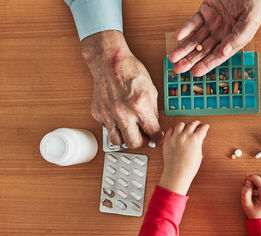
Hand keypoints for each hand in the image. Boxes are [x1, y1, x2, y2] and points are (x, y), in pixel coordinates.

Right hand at [81, 30, 162, 147]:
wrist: (109, 62)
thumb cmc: (131, 71)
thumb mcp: (151, 91)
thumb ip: (152, 112)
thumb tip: (154, 127)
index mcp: (140, 107)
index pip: (153, 133)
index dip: (158, 138)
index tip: (157, 138)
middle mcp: (124, 113)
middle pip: (134, 144)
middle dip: (142, 143)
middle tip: (144, 138)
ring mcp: (109, 115)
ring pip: (117, 141)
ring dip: (125, 138)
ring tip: (131, 131)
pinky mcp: (98, 113)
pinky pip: (107, 129)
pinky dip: (114, 127)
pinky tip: (119, 119)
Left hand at [159, 121, 209, 194]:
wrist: (177, 173)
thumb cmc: (188, 168)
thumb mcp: (198, 155)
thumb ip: (198, 145)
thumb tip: (197, 141)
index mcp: (195, 139)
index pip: (203, 128)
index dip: (205, 127)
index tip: (205, 126)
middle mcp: (185, 136)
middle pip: (192, 124)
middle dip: (197, 123)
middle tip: (197, 124)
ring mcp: (175, 137)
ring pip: (180, 124)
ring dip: (185, 125)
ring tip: (186, 127)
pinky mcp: (167, 140)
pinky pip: (170, 130)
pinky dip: (173, 129)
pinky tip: (175, 131)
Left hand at [168, 0, 260, 75]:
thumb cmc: (254, 1)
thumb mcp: (251, 19)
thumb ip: (239, 36)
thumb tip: (224, 52)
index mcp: (234, 40)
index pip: (218, 56)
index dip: (206, 65)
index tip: (194, 72)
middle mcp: (222, 34)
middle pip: (203, 51)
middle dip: (190, 60)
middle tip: (177, 68)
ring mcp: (212, 23)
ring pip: (195, 40)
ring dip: (184, 49)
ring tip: (173, 57)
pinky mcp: (205, 12)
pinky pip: (193, 23)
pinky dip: (185, 29)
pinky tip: (178, 36)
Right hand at [241, 174, 260, 219]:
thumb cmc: (254, 211)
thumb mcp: (245, 204)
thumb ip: (245, 191)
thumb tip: (248, 180)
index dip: (254, 178)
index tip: (246, 177)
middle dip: (254, 177)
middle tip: (246, 182)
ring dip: (257, 178)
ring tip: (251, 185)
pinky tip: (256, 185)